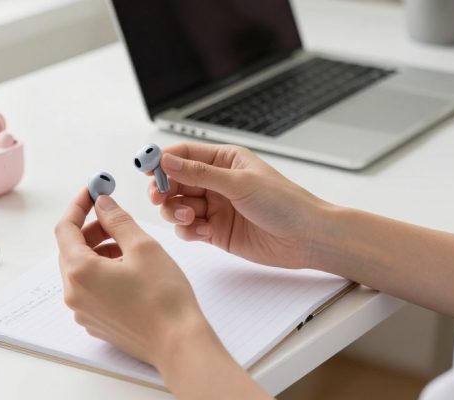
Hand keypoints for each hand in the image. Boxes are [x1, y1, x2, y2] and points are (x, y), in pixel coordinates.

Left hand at [54, 190, 217, 367]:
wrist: (178, 343)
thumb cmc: (164, 297)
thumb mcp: (142, 246)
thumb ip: (117, 220)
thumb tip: (102, 203)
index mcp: (79, 272)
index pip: (65, 228)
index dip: (79, 205)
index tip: (94, 191)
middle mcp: (73, 294)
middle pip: (71, 249)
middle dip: (92, 229)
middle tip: (117, 218)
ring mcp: (83, 312)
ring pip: (82, 270)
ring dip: (100, 251)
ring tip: (130, 248)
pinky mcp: (96, 323)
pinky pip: (91, 289)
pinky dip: (104, 273)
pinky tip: (131, 271)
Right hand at [150, 143, 334, 268]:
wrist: (307, 238)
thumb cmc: (285, 203)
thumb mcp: (240, 183)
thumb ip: (200, 173)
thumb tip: (167, 161)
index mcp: (224, 160)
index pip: (183, 154)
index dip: (162, 160)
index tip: (146, 168)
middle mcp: (216, 182)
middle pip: (174, 181)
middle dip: (164, 189)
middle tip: (159, 197)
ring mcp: (215, 207)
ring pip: (177, 206)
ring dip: (176, 212)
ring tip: (191, 218)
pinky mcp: (215, 231)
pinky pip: (188, 229)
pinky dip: (189, 231)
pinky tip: (205, 232)